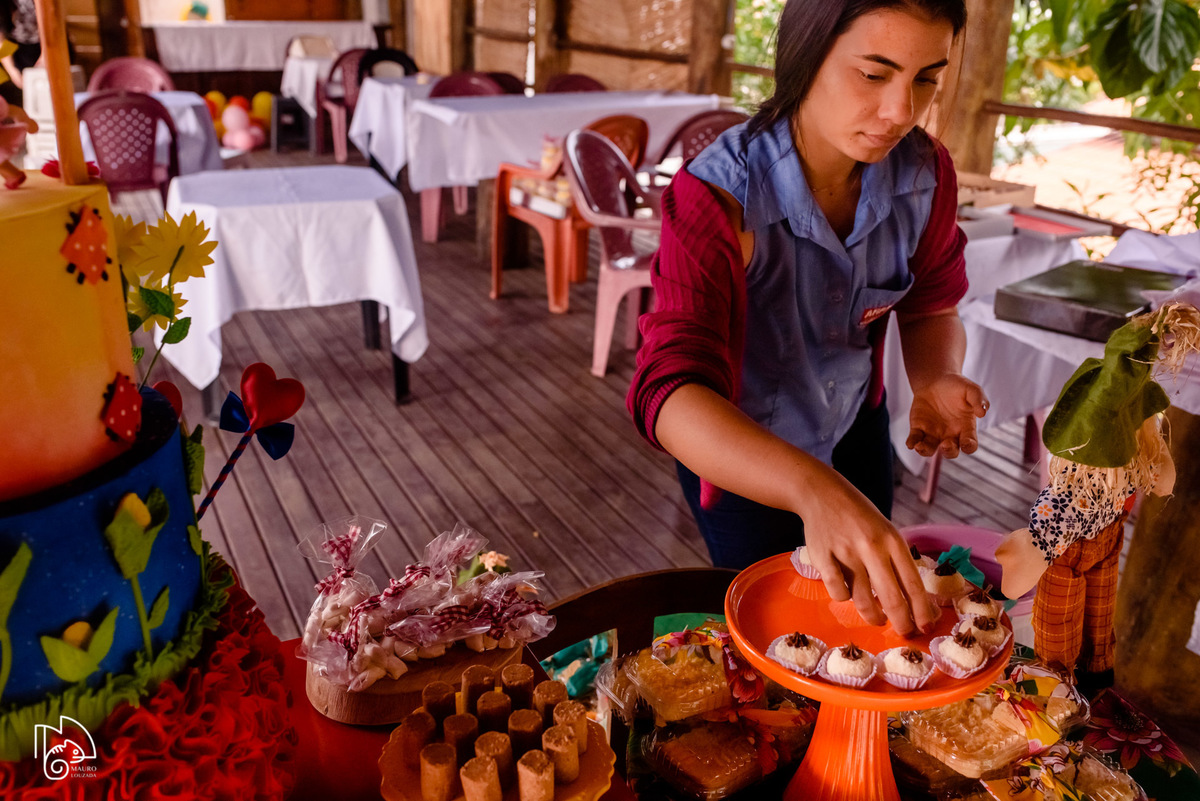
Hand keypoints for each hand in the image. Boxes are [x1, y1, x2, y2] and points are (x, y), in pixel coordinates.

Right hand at [800, 472, 939, 635]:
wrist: (822, 492)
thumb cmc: (860, 517)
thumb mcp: (886, 532)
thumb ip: (898, 563)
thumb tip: (916, 603)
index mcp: (893, 540)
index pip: (913, 584)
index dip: (921, 610)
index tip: (925, 627)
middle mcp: (872, 547)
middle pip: (892, 598)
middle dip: (901, 622)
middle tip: (904, 632)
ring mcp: (845, 552)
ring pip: (862, 600)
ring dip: (872, 616)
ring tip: (876, 617)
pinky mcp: (822, 557)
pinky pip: (837, 592)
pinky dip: (843, 597)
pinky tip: (846, 591)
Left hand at [907, 373, 988, 457]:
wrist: (936, 381)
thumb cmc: (957, 386)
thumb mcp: (971, 389)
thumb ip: (979, 399)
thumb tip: (982, 413)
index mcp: (965, 428)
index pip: (970, 444)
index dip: (969, 447)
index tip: (966, 443)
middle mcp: (950, 435)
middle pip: (951, 451)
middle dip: (948, 451)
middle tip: (945, 444)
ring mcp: (933, 433)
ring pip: (929, 449)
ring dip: (925, 451)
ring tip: (920, 447)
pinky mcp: (919, 429)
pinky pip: (915, 439)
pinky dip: (912, 443)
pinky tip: (911, 444)